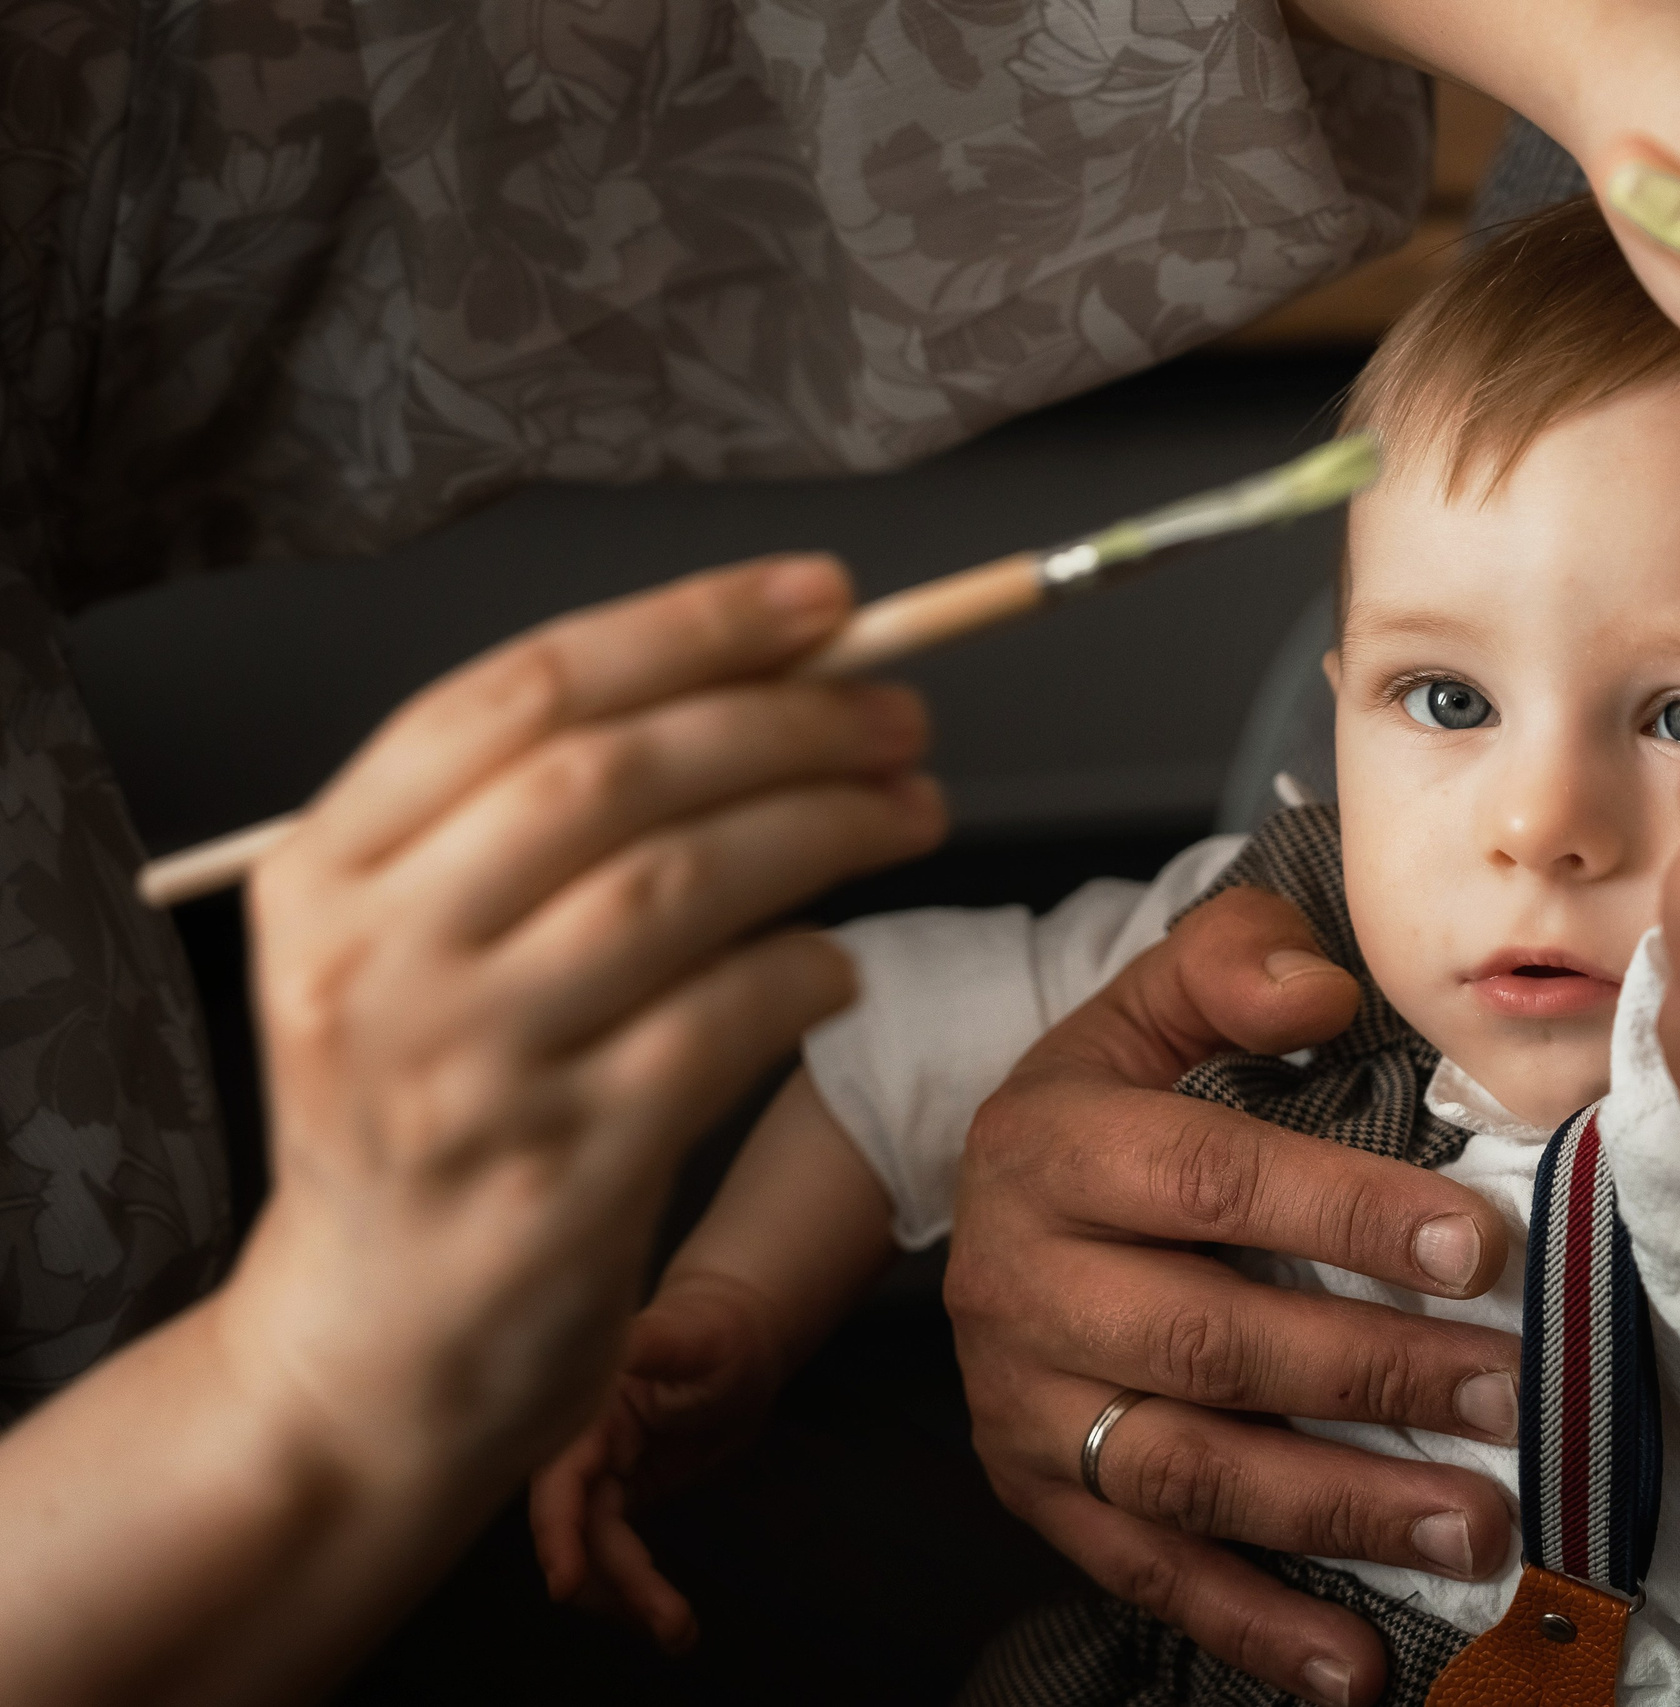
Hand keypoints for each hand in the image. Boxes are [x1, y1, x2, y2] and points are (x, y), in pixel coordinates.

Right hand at [220, 555, 945, 1499]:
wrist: (361, 1361)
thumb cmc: (423, 1129)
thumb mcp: (408, 957)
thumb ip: (530, 829)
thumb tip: (761, 684)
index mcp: (326, 872)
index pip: (521, 691)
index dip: (690, 625)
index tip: (823, 600)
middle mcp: (373, 961)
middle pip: (610, 775)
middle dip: (785, 723)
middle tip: (902, 719)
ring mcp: (462, 1072)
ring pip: (678, 886)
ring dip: (825, 828)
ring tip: (912, 812)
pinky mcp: (560, 1176)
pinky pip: (722, 1026)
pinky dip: (807, 971)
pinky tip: (842, 964)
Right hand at [530, 1272, 788, 1651]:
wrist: (742, 1340)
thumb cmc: (715, 1330)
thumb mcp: (687, 1336)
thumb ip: (646, 1345)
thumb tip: (608, 1343)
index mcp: (583, 1408)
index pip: (557, 1478)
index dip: (557, 1531)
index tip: (566, 1581)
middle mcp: (581, 1446)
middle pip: (579, 1529)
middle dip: (612, 1582)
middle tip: (668, 1623)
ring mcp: (601, 1475)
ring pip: (597, 1550)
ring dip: (628, 1597)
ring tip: (679, 1632)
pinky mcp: (625, 1494)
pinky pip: (617, 1551)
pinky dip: (636, 1586)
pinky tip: (667, 1618)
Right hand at [945, 886, 1521, 1706]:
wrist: (991, 1196)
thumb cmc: (1114, 1096)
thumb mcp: (1150, 1002)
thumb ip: (1231, 966)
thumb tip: (1320, 992)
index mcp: (1053, 1145)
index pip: (1212, 1180)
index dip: (1349, 1215)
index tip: (1482, 1249)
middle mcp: (1020, 1282)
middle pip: (1207, 1341)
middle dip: (1370, 1375)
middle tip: (1510, 1397)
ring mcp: (1022, 1404)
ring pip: (1183, 1472)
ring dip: (1337, 1509)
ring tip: (1474, 1525)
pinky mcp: (1036, 1493)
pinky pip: (1144, 1570)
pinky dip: (1250, 1623)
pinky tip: (1353, 1663)